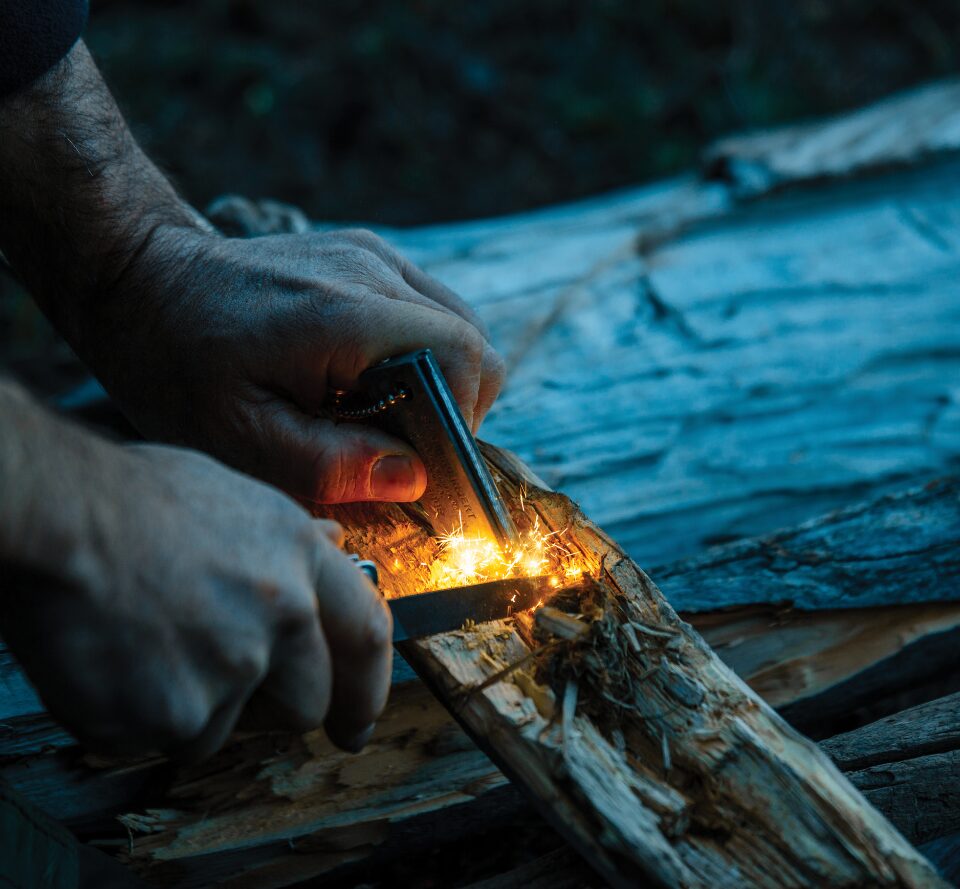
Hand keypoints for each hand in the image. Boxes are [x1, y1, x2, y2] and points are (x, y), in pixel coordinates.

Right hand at [0, 443, 391, 758]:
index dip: (368, 690)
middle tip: (219, 681)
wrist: (57, 519)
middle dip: (270, 707)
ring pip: (227, 728)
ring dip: (196, 707)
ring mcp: (230, 670)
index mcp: (300, 558)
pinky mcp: (172, 715)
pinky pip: (165, 739)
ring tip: (150, 646)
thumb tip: (335, 549)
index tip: (356, 723)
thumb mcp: (233, 499)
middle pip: (305, 705)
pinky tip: (119, 664)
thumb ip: (292, 540)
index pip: (367, 637)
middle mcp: (282, 616)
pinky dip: (142, 717)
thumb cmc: (133, 499)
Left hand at [83, 226, 503, 504]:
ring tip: (380, 411)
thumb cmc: (174, 362)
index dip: (459, 423)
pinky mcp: (367, 252)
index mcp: (345, 316)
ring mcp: (372, 254)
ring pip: (460, 324)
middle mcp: (371, 270)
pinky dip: (422, 352)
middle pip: (472, 344)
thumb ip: (327, 464)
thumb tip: (414, 478)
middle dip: (453, 408)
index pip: (462, 360)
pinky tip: (370, 375)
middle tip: (395, 445)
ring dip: (440, 381)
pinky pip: (430, 307)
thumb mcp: (234, 436)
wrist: (140, 277)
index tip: (421, 464)